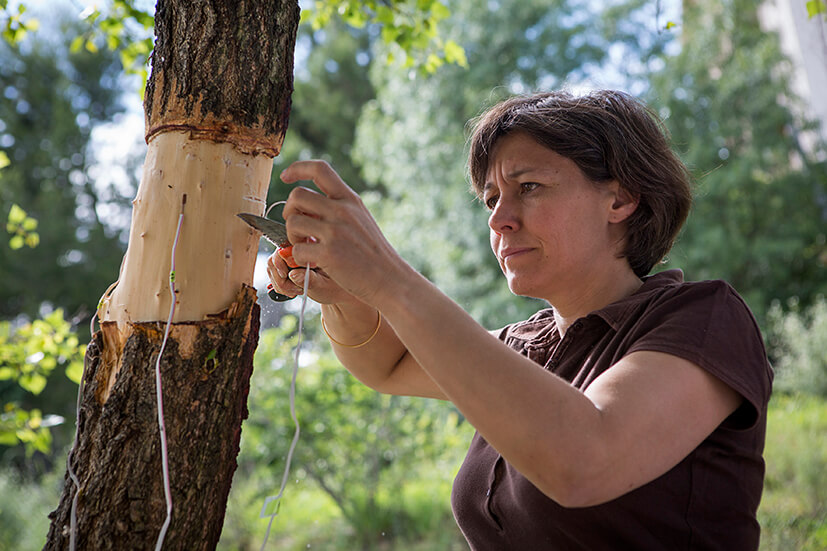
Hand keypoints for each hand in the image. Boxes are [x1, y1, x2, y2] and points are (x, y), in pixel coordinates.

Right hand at [265, 250, 359, 304]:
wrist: (337, 290)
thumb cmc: (336, 287)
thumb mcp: (326, 286)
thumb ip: (311, 280)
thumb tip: (293, 274)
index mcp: (313, 245)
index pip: (287, 247)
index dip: (284, 265)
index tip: (290, 278)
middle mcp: (301, 246)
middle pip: (276, 256)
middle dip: (281, 277)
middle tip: (296, 289)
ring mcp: (292, 254)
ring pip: (272, 265)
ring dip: (281, 282)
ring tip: (297, 290)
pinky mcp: (287, 263)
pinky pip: (273, 272)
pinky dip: (279, 284)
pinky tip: (294, 290)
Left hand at [278, 160, 406, 307]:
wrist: (390, 279)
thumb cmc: (373, 253)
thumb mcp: (362, 219)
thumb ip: (339, 208)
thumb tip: (309, 202)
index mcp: (350, 200)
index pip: (320, 169)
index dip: (298, 168)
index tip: (285, 176)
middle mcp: (342, 211)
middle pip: (297, 195)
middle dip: (290, 211)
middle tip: (298, 229)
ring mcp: (335, 231)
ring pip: (292, 222)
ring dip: (292, 237)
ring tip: (305, 247)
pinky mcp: (329, 253)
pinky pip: (297, 250)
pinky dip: (299, 259)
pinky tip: (312, 263)